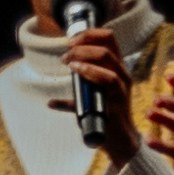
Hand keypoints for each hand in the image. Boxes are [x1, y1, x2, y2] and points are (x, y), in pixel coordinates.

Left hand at [58, 14, 137, 162]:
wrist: (120, 141)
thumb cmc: (104, 119)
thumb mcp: (88, 103)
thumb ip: (73, 100)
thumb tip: (50, 103)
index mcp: (116, 68)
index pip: (108, 38)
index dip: (89, 34)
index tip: (70, 40)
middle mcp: (122, 72)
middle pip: (106, 43)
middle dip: (82, 42)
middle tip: (66, 52)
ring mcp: (122, 84)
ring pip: (107, 57)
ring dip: (83, 54)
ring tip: (68, 61)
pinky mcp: (120, 97)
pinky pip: (109, 78)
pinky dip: (91, 71)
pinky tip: (77, 70)